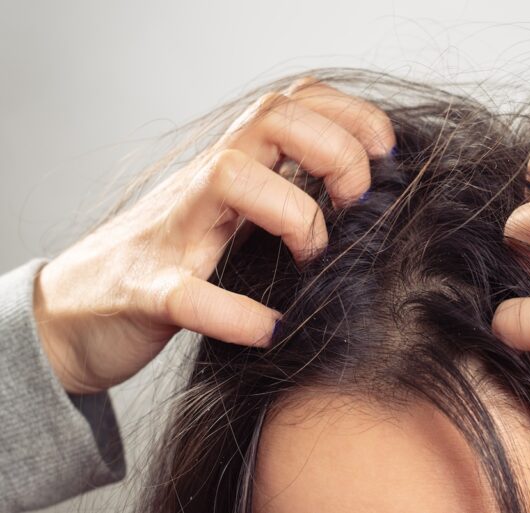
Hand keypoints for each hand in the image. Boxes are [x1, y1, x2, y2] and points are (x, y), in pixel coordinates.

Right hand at [33, 78, 394, 394]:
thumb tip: (362, 214)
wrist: (75, 314)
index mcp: (230, 171)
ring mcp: (170, 235)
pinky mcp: (145, 293)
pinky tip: (269, 329)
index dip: (349, 116)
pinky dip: (235, 314)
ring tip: (312, 259)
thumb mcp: (228, 224)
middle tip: (355, 202)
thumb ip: (278, 205)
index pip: (292, 105)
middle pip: (270, 118)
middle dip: (332, 150)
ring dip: (293, 213)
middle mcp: (201, 188)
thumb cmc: (166, 266)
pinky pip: (187, 293)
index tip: (385, 155)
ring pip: (228, 178)